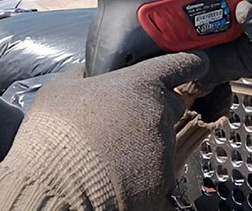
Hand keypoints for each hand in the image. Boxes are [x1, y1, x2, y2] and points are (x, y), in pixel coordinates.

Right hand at [0, 53, 207, 209]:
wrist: (56, 189)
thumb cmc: (55, 134)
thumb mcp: (60, 89)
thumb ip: (85, 74)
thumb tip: (90, 70)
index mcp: (142, 84)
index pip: (184, 64)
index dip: (191, 63)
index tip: (196, 65)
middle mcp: (161, 111)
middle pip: (173, 104)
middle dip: (156, 109)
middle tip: (125, 121)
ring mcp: (165, 146)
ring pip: (164, 137)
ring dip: (146, 141)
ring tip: (113, 151)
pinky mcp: (164, 177)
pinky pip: (159, 168)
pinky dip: (144, 170)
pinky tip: (119, 172)